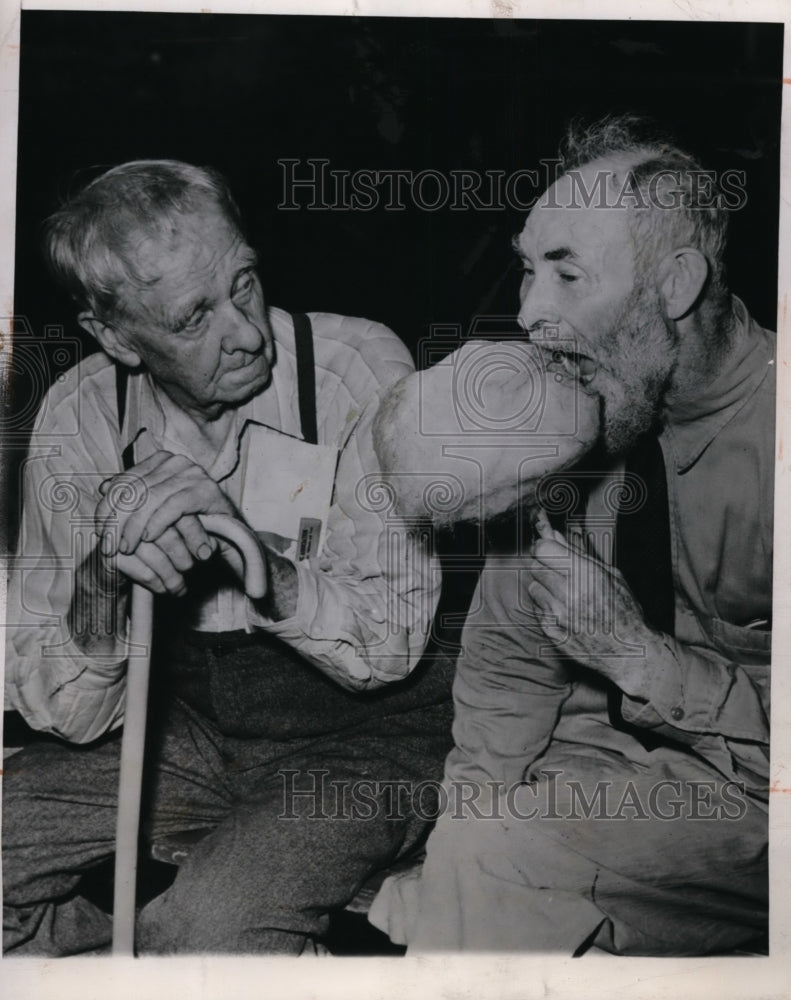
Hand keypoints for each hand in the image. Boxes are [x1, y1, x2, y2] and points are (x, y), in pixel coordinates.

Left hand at [95, 451, 240, 595]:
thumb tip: (103, 487)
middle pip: (135, 490)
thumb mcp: (156, 511)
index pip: (124, 481)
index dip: (107, 508)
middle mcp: (176, 462)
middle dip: (118, 521)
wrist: (229, 537)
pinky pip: (174, 505)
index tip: (100, 533)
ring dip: (134, 527)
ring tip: (127, 548)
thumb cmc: (189, 525)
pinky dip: (158, 523)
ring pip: (151, 498)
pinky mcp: (206, 490)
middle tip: (109, 546)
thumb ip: (133, 497)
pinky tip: (148, 538)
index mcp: (161, 461)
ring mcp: (193, 474)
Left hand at [524, 509, 660, 696]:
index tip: (549, 548)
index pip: (543, 549)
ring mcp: (558, 615)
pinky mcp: (552, 632)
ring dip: (544, 585)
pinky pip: (537, 609)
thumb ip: (579, 554)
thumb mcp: (611, 575)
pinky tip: (565, 611)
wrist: (631, 652)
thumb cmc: (624, 611)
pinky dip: (547, 607)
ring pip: (533, 586)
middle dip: (544, 564)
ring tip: (565, 593)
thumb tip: (555, 534)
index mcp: (585, 575)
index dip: (544, 546)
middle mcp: (568, 594)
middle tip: (559, 571)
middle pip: (535, 565)